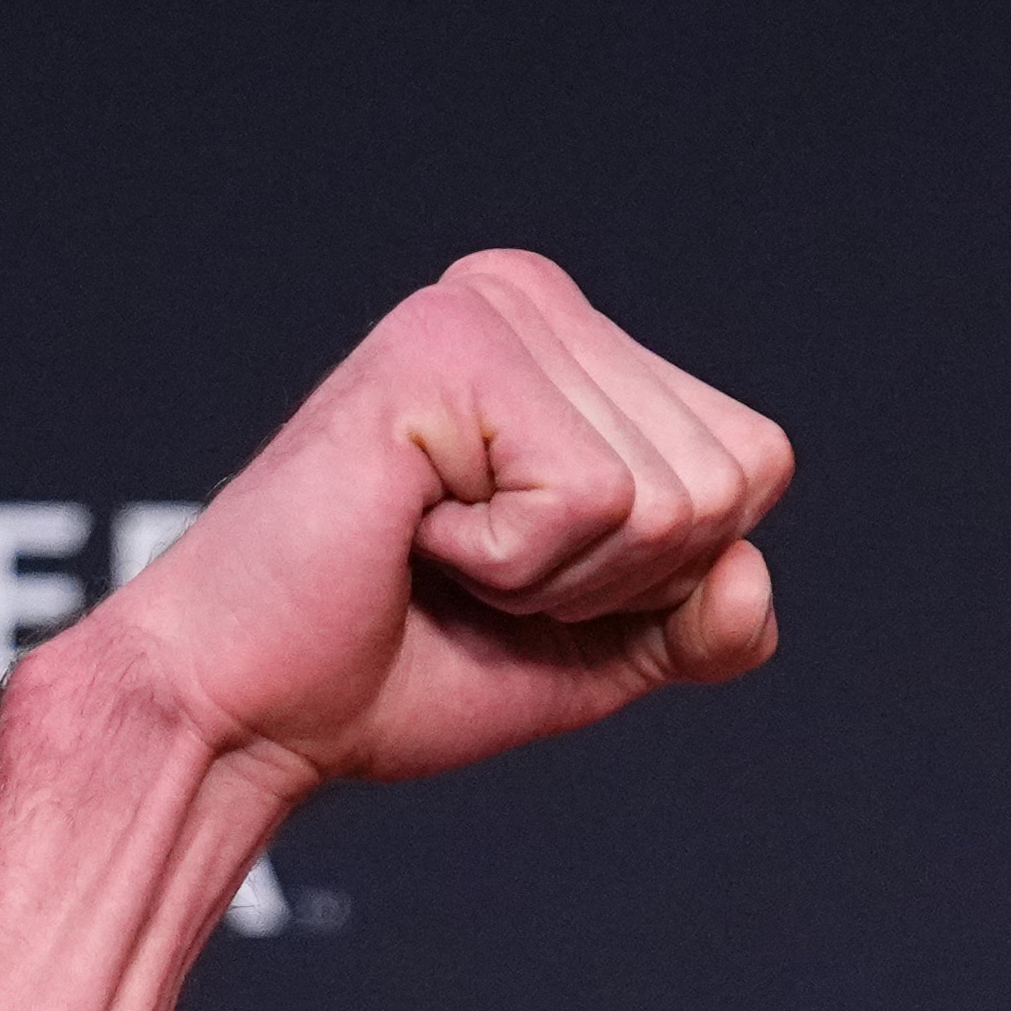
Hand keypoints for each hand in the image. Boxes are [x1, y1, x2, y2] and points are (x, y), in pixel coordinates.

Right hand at [81, 252, 794, 798]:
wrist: (254, 712)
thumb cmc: (402, 667)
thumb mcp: (602, 650)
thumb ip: (707, 617)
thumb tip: (749, 572)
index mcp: (577, 344)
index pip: (756, 466)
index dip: (663, 575)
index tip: (527, 574)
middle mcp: (535, 298)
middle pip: (731, 480)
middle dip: (616, 581)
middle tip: (474, 576)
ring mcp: (488, 309)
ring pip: (671, 498)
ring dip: (558, 578)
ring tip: (439, 553)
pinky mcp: (446, 347)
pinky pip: (595, 501)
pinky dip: (512, 567)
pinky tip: (413, 536)